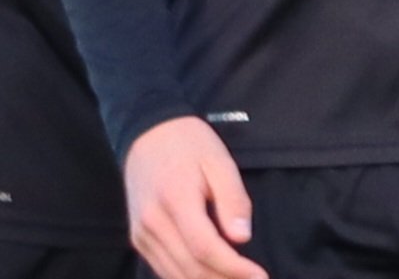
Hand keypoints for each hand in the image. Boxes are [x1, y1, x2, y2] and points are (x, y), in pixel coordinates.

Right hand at [119, 117, 263, 278]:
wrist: (147, 134)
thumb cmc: (189, 145)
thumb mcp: (220, 162)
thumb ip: (233, 200)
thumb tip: (242, 238)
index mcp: (174, 200)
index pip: (204, 248)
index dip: (234, 268)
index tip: (260, 276)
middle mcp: (152, 222)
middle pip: (190, 268)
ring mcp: (141, 233)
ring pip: (175, 275)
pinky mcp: (139, 239)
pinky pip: (163, 269)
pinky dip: (187, 278)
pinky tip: (213, 276)